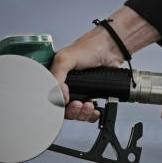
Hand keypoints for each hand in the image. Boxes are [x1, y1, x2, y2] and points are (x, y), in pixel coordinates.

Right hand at [51, 7, 158, 121]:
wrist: (111, 49)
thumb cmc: (89, 47)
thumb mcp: (65, 58)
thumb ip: (56, 76)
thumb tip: (58, 97)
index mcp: (56, 77)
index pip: (50, 99)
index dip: (57, 105)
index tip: (65, 103)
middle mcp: (66, 86)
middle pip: (63, 110)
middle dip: (72, 111)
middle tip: (78, 104)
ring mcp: (79, 92)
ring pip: (76, 113)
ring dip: (82, 113)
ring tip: (88, 105)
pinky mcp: (92, 96)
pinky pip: (89, 113)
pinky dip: (91, 115)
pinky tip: (95, 109)